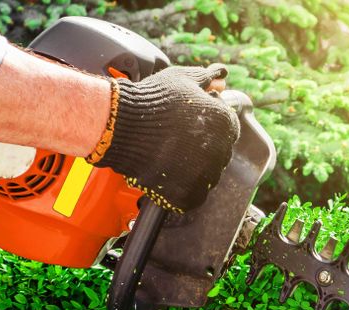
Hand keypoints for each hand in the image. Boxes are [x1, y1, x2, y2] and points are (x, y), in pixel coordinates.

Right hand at [89, 64, 239, 212]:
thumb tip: (222, 75)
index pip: (228, 129)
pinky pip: (192, 195)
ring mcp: (205, 176)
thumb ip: (207, 78)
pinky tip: (166, 172)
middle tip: (175, 139)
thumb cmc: (151, 100)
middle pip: (218, 153)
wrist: (120, 125)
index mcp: (225, 124)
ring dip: (191, 167)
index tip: (188, 125)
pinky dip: (181, 187)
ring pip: (206, 175)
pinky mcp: (188, 195)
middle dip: (201, 147)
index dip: (207, 126)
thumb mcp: (182, 79)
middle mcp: (221, 152)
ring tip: (167, 154)